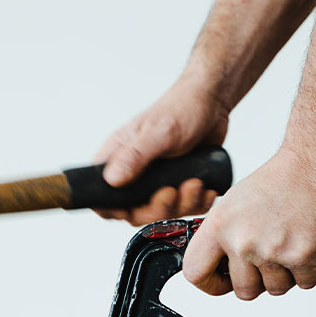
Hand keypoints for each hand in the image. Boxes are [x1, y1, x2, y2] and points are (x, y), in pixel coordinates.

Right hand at [94, 78, 229, 223]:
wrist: (213, 103)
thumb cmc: (182, 108)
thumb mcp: (158, 132)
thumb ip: (135, 156)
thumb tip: (111, 180)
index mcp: (119, 158)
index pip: (102, 196)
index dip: (113, 210)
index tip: (133, 208)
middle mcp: (135, 173)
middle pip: (135, 213)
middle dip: (157, 208)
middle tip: (173, 191)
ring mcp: (157, 182)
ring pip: (162, 213)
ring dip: (183, 205)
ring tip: (196, 183)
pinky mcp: (179, 185)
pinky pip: (185, 208)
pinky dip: (197, 203)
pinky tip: (206, 188)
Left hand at [183, 146, 315, 298]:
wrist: (315, 163)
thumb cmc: (279, 181)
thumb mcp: (234, 205)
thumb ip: (224, 239)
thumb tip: (222, 271)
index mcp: (219, 226)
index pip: (195, 272)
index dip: (211, 284)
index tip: (224, 282)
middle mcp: (242, 240)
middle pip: (244, 291)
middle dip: (259, 282)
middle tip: (270, 261)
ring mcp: (271, 250)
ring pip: (276, 289)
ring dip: (287, 275)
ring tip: (291, 246)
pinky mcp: (302, 255)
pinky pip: (304, 283)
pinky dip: (312, 272)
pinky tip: (310, 250)